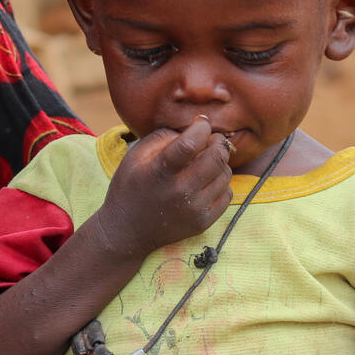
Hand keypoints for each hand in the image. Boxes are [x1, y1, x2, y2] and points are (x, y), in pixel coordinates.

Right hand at [96, 118, 233, 255]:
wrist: (127, 230)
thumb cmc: (131, 186)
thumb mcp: (137, 155)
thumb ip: (165, 136)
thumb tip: (197, 125)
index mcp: (161, 171)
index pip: (191, 143)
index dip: (202, 127)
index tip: (201, 124)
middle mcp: (180, 191)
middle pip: (217, 157)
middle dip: (218, 142)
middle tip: (212, 140)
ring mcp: (194, 209)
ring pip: (225, 174)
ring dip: (219, 164)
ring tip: (204, 164)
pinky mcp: (203, 222)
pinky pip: (227, 194)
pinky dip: (220, 184)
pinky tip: (205, 183)